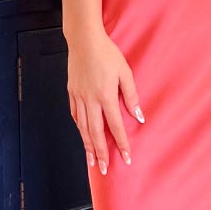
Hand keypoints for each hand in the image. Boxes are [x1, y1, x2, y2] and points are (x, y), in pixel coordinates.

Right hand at [66, 26, 144, 174]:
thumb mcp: (125, 72)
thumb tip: (139, 116)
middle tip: (102, 169)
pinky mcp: (72, 93)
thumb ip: (132, 96)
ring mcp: (79, 97)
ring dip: (88, 146)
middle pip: (95, 133)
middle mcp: (90, 100)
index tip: (126, 158)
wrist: (84, 40)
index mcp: (105, 96)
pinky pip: (76, 116)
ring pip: (83, 128)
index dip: (121, 144)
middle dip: (100, 153)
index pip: (115, 126)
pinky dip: (80, 129)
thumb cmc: (107, 53)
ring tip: (91, 161)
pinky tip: (83, 136)